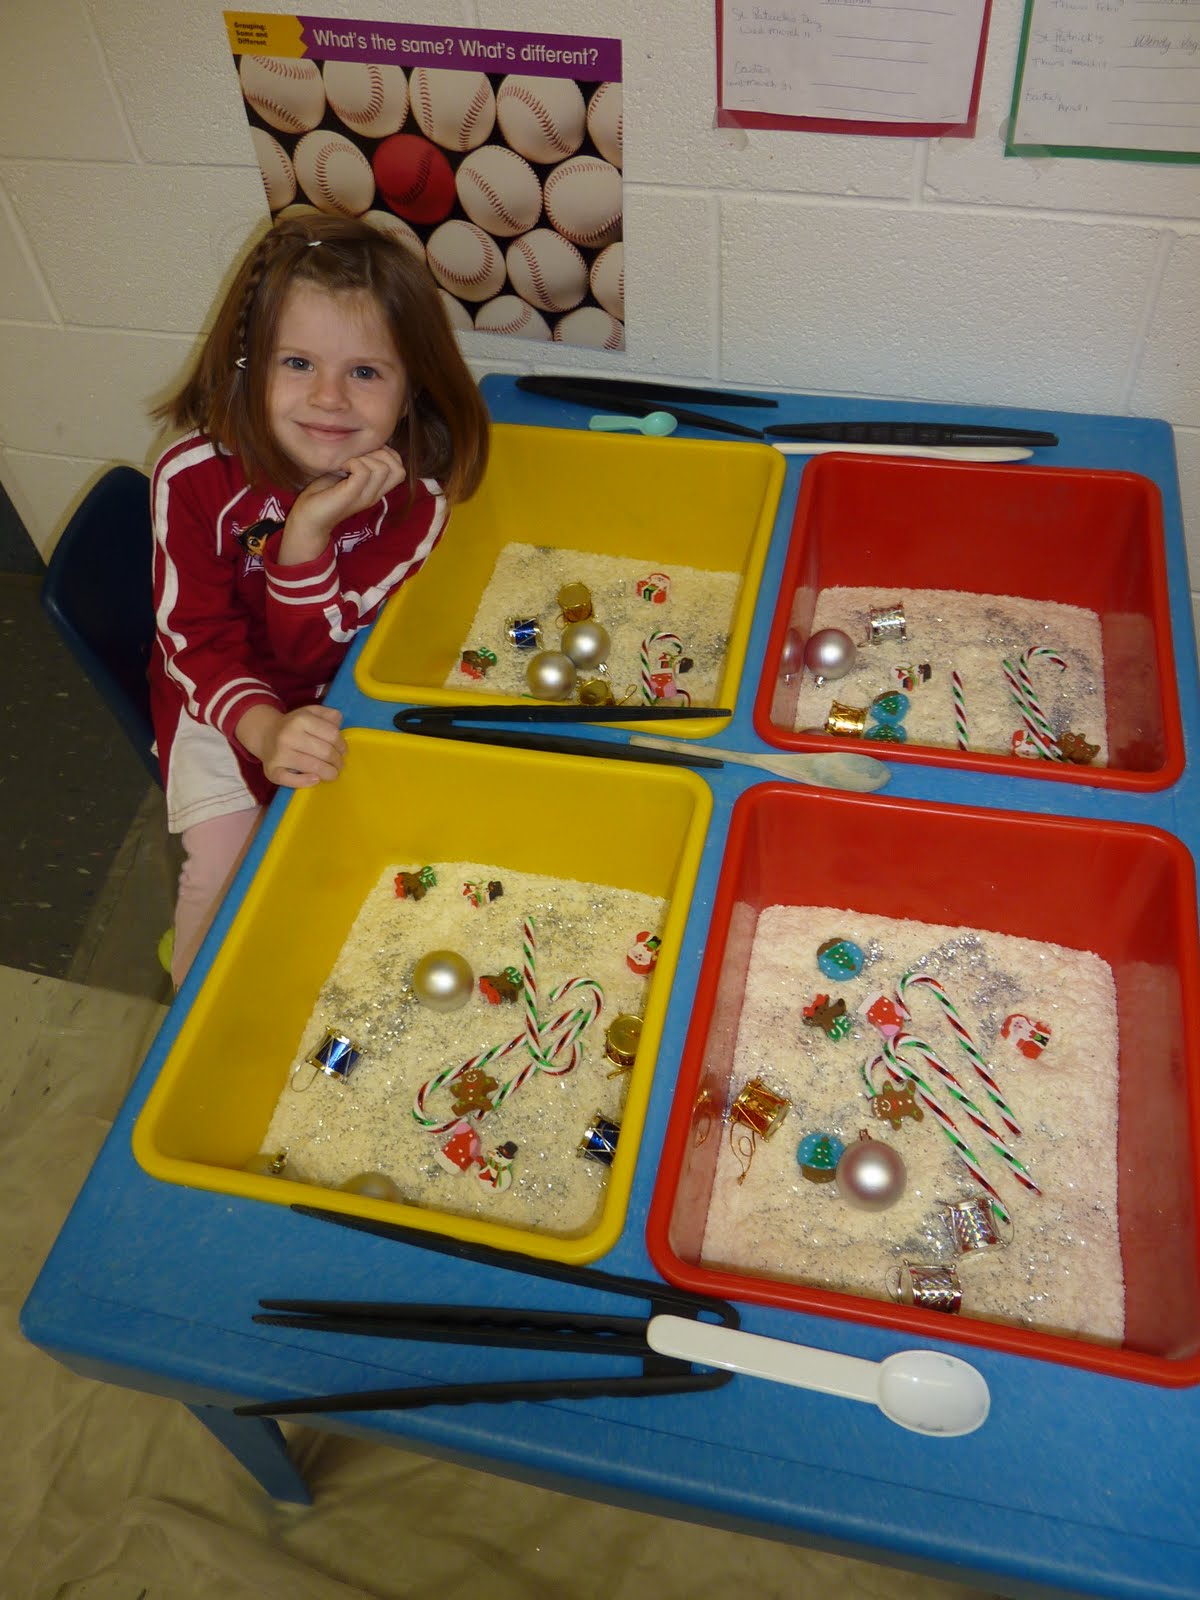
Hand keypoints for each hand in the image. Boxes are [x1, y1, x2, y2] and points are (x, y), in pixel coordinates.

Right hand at [236, 703, 346, 787]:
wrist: (265, 734)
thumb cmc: (294, 726)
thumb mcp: (310, 712)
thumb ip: (328, 715)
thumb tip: (339, 724)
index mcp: (300, 719)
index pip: (333, 735)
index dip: (342, 745)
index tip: (342, 751)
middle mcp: (288, 735)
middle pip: (326, 752)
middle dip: (338, 761)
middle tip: (339, 764)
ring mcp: (279, 754)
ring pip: (314, 767)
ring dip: (329, 773)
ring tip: (332, 773)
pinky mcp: (271, 770)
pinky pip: (291, 780)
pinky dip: (306, 782)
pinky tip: (315, 779)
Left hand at [280, 446, 406, 562]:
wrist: (309, 518)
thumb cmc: (324, 493)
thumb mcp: (347, 473)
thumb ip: (360, 462)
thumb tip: (367, 443)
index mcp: (377, 489)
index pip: (400, 469)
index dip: (388, 454)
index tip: (366, 453)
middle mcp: (375, 494)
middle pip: (399, 470)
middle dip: (380, 454)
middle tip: (358, 457)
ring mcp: (365, 496)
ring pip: (383, 468)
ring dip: (364, 457)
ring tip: (348, 463)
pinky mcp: (351, 495)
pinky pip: (363, 471)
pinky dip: (352, 462)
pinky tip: (340, 467)